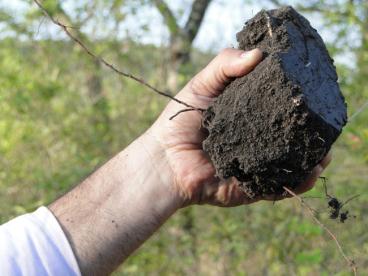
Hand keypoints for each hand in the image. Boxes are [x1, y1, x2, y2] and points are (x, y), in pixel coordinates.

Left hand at [148, 48, 330, 206]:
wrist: (164, 159)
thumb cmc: (180, 120)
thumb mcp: (202, 84)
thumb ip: (226, 65)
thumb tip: (260, 54)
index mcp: (247, 116)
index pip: (276, 108)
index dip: (294, 101)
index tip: (310, 93)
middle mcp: (254, 140)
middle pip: (287, 136)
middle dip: (307, 131)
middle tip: (321, 122)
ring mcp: (255, 164)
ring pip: (289, 163)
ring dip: (311, 158)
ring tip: (325, 150)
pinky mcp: (252, 187)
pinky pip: (279, 187)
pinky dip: (298, 182)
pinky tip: (311, 171)